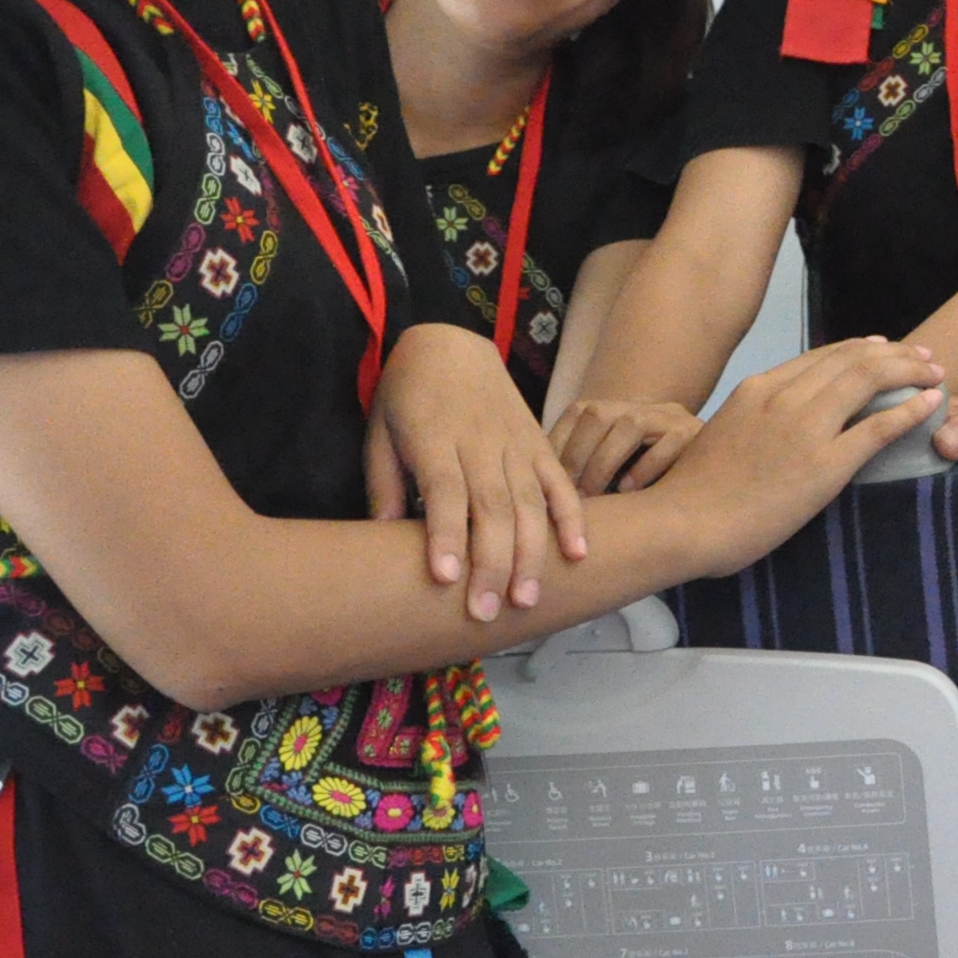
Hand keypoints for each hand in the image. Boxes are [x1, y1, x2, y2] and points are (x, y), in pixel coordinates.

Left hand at [365, 321, 586, 620]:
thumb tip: (385, 539)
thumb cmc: (406, 396)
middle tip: (485, 612)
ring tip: (526, 600)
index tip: (446, 577)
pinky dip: (572, 517)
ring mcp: (516, 444)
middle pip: (492, 507)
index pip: (445, 492)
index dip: (446, 535)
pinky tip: (578, 554)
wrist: (450, 345)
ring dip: (531, 553)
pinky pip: (560, 483)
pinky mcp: (540, 444)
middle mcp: (481, 443)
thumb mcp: (379, 432)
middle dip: (492, 562)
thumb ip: (385, 483)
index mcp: (435, 439)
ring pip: (530, 503)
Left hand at [551, 395, 704, 494]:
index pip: (578, 411)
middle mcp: (643, 406)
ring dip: (604, 462)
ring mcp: (672, 417)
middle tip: (566, 494)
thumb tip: (540, 490)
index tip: (544, 481)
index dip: (557, 444)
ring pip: (631, 425)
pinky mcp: (697, 434)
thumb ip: (580, 467)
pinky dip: (644, 468)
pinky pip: (669, 444)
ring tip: (593, 495)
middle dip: (577, 455)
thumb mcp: (608, 468)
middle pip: (600, 414)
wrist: (706, 482)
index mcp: (617, 408)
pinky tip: (628, 491)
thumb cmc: (640, 481)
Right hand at [649, 340, 944, 566]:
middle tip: (923, 357)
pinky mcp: (825, 466)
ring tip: (935, 373)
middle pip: (853, 358)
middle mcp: (784, 397)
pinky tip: (932, 404)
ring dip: (910, 371)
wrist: (680, 522)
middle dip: (895, 354)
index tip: (885, 349)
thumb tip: (770, 427)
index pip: (821, 356)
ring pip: (869, 379)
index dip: (861, 349)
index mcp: (758, 388)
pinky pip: (879, 427)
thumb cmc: (692, 493)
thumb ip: (752, 421)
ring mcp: (805, 428)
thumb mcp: (722, 435)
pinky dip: (911, 410)